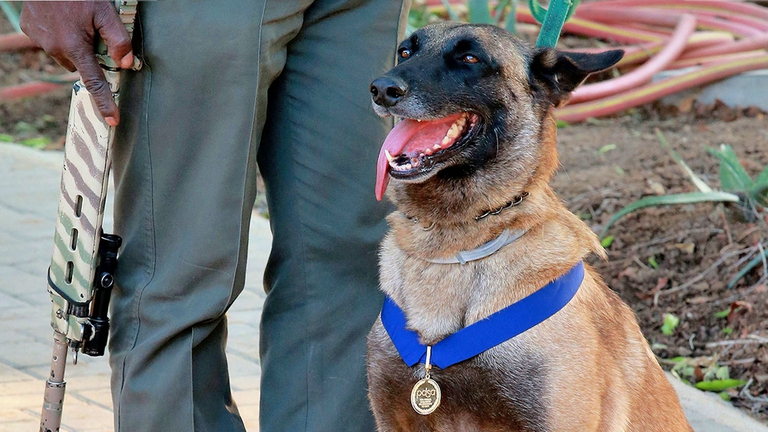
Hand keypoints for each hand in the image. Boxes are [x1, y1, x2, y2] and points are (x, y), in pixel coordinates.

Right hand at [20, 1, 133, 125]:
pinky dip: (58, 33)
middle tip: (93, 34)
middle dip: (89, 56)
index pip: (94, 82)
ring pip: (64, 53)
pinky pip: (49, 40)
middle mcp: (54, 47)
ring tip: (75, 20)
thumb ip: (119, 39)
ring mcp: (39, 39)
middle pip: (80, 64)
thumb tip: (126, 63)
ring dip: (73, 44)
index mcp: (75, 46)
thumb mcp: (105, 11)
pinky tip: (61, 16)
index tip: (112, 119)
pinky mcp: (29, 29)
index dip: (105, 102)